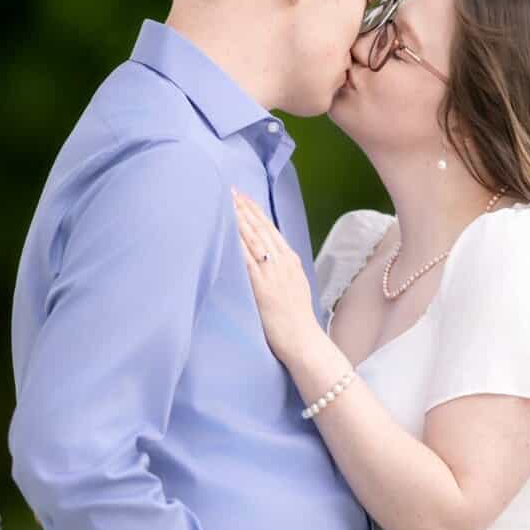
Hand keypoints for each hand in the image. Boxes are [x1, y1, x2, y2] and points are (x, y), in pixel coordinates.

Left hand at [232, 189, 322, 366]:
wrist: (303, 339)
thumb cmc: (296, 319)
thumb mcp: (294, 286)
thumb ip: (281, 270)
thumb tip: (266, 259)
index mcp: (291, 260)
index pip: (270, 229)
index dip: (255, 211)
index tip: (243, 197)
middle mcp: (283, 262)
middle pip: (261, 229)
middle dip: (244, 208)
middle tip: (230, 190)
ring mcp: (273, 273)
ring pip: (253, 239)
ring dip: (239, 219)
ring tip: (226, 203)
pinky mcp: (262, 287)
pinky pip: (247, 260)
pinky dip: (237, 243)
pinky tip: (227, 231)